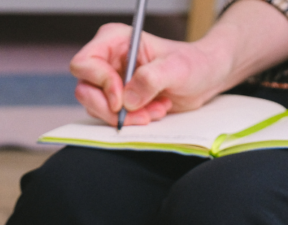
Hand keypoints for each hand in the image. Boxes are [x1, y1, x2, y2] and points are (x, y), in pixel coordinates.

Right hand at [70, 23, 216, 125]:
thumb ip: (151, 78)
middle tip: (141, 114)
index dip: (100, 84)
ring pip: (96, 108)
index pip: (84, 64)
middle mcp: (107, 60)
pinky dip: (131, 121)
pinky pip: (109, 117)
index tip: (122, 100)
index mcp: (114, 40)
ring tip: (154, 109)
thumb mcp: (176, 68)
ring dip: (126, 117)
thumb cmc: (192, 64)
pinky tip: (152, 112)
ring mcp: (109, 81)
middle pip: (85, 90)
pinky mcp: (116, 99)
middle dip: (112, 109)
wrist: (203, 79)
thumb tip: (127, 99)